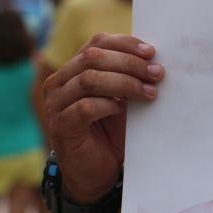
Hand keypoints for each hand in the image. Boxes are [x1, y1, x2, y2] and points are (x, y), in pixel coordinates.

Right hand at [44, 33, 163, 203]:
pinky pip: (84, 108)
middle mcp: (59, 83)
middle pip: (93, 58)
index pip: (97, 42)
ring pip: (89, 80)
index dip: (125, 43)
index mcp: (74, 68)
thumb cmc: (112, 130)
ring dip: (125, 83)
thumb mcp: (123, 97)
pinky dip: (107, 105)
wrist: (99, 171)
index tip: (151, 52)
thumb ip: (129, 75)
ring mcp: (55, 105)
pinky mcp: (60, 127)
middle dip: (130, 63)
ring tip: (149, 92)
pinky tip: (122, 109)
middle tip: (156, 74)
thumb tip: (155, 58)